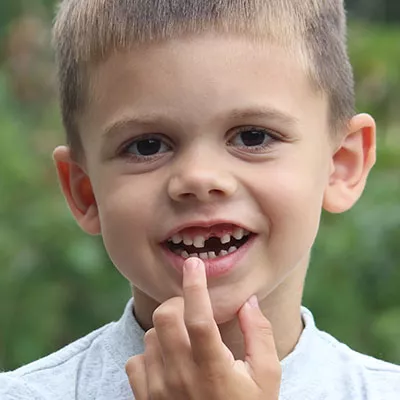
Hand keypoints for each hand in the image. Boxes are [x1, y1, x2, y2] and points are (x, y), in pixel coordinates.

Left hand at [125, 257, 280, 399]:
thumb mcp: (266, 377)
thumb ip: (259, 335)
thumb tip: (247, 301)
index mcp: (213, 369)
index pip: (199, 317)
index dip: (196, 286)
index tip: (195, 264)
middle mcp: (181, 377)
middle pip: (164, 319)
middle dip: (177, 304)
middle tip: (191, 309)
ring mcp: (159, 391)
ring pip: (150, 337)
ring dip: (167, 330)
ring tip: (185, 342)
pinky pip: (136, 361)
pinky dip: (149, 354)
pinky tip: (168, 363)